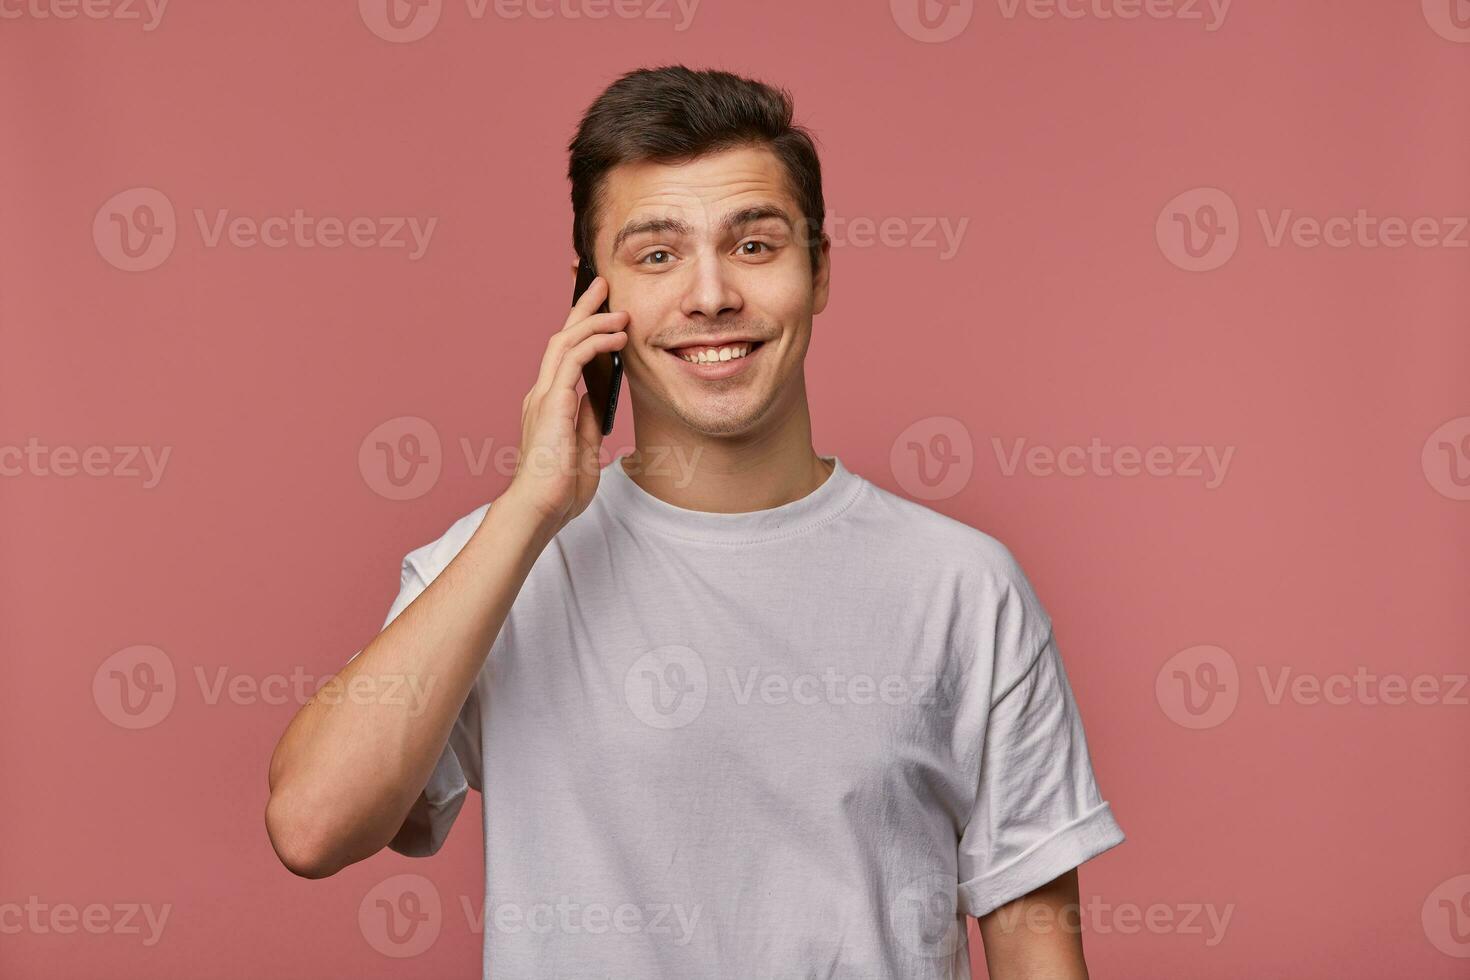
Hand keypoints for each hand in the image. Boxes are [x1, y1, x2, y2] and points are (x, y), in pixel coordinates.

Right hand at [505, 274, 628, 535]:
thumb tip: (597, 401)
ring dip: (593, 321)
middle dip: (582, 308)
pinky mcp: (551, 405)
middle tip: (602, 285)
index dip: (580, 329)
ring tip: (619, 309)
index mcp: (548, 405)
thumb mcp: (582, 450)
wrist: (539, 510)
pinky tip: (616, 338)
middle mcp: (541, 395)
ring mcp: (543, 398)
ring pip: (565, 342)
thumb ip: (586, 423)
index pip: (563, 357)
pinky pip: (572, 361)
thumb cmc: (558, 490)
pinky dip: (595, 343)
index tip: (599, 310)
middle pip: (561, 338)